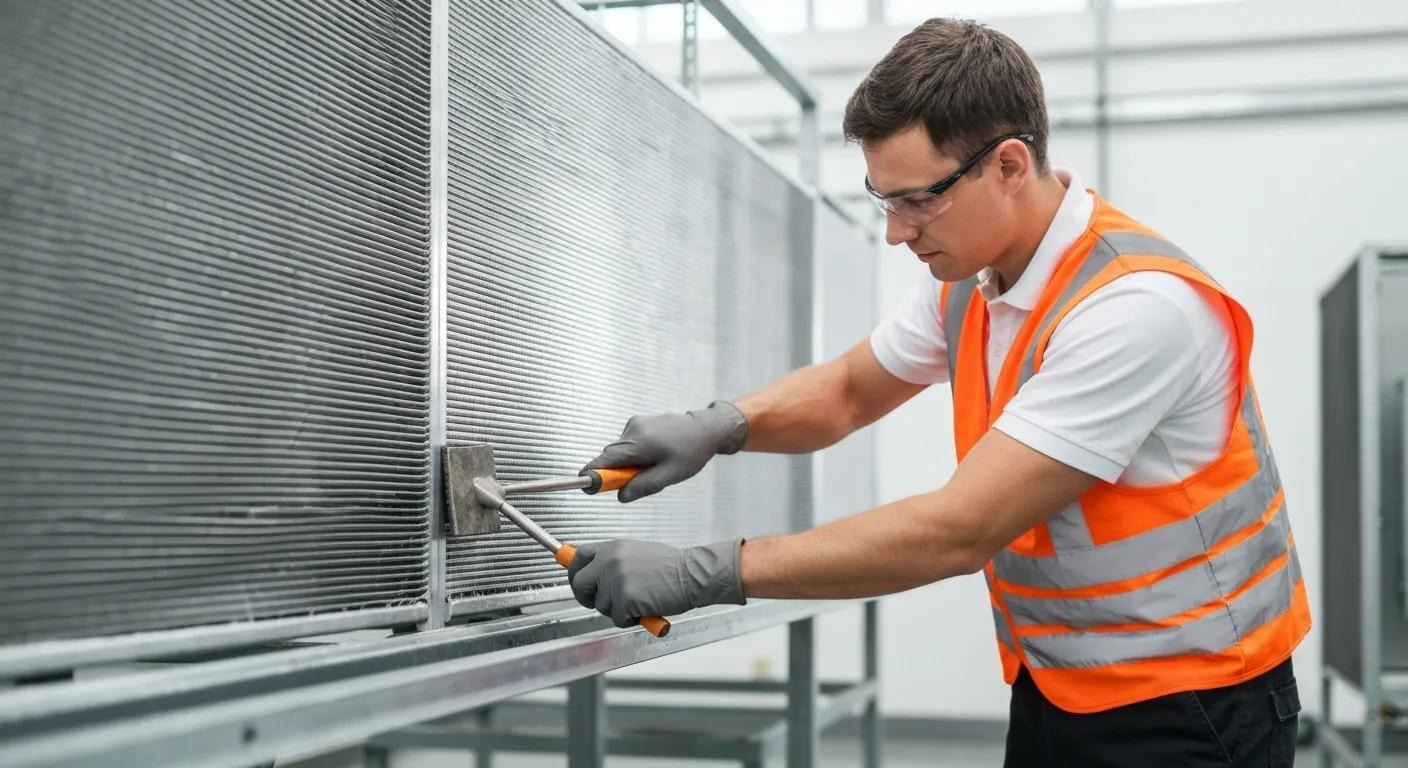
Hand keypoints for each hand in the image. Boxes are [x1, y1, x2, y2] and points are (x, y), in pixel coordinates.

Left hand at [566, 539, 745, 628]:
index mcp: (612, 548)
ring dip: (617, 610)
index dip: (574, 571)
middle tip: (603, 602)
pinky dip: (630, 620)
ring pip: (600, 606)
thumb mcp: (636, 553)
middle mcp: (609, 562)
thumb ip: (612, 560)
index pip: (578, 556)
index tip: (576, 580)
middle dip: (588, 598)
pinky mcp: (624, 600)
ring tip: (639, 600)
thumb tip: (590, 570)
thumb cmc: (671, 567)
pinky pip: (617, 619)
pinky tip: (645, 608)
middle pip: (579, 584)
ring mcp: (616, 581)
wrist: (692, 575)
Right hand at [582, 401, 748, 502]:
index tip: (585, 486)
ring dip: (627, 463)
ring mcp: (635, 423)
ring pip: (619, 450)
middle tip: (633, 483)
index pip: (605, 459)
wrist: (705, 429)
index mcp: (640, 442)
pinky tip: (654, 455)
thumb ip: (644, 486)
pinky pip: (627, 443)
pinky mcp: (638, 422)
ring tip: (653, 466)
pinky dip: (633, 454)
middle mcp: (633, 429)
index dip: (593, 474)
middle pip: (610, 455)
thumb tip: (621, 496)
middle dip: (615, 472)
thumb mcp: (669, 475)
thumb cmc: (691, 452)